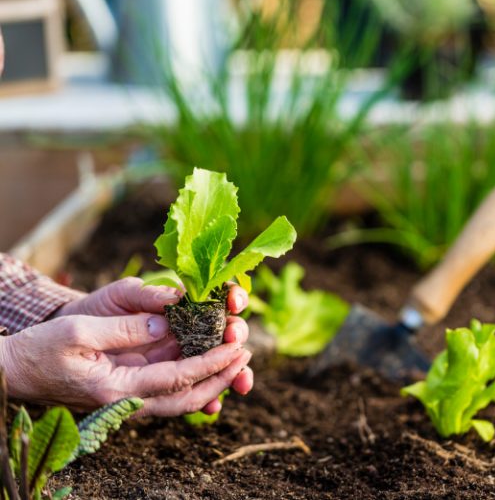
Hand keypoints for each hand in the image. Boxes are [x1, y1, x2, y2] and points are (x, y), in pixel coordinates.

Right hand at [52, 277, 253, 413]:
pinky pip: (170, 384)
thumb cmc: (43, 349)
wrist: (18, 370)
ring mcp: (131, 395)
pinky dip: (193, 372)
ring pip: (182, 394)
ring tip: (237, 353)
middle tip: (247, 353)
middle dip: (222, 377)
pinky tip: (210, 353)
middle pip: (188, 398)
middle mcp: (129, 399)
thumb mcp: (79, 331)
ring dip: (212, 376)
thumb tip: (165, 321)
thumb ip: (125, 329)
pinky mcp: (130, 385)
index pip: (177, 380)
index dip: (210, 365)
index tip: (236, 349)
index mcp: (118, 389)